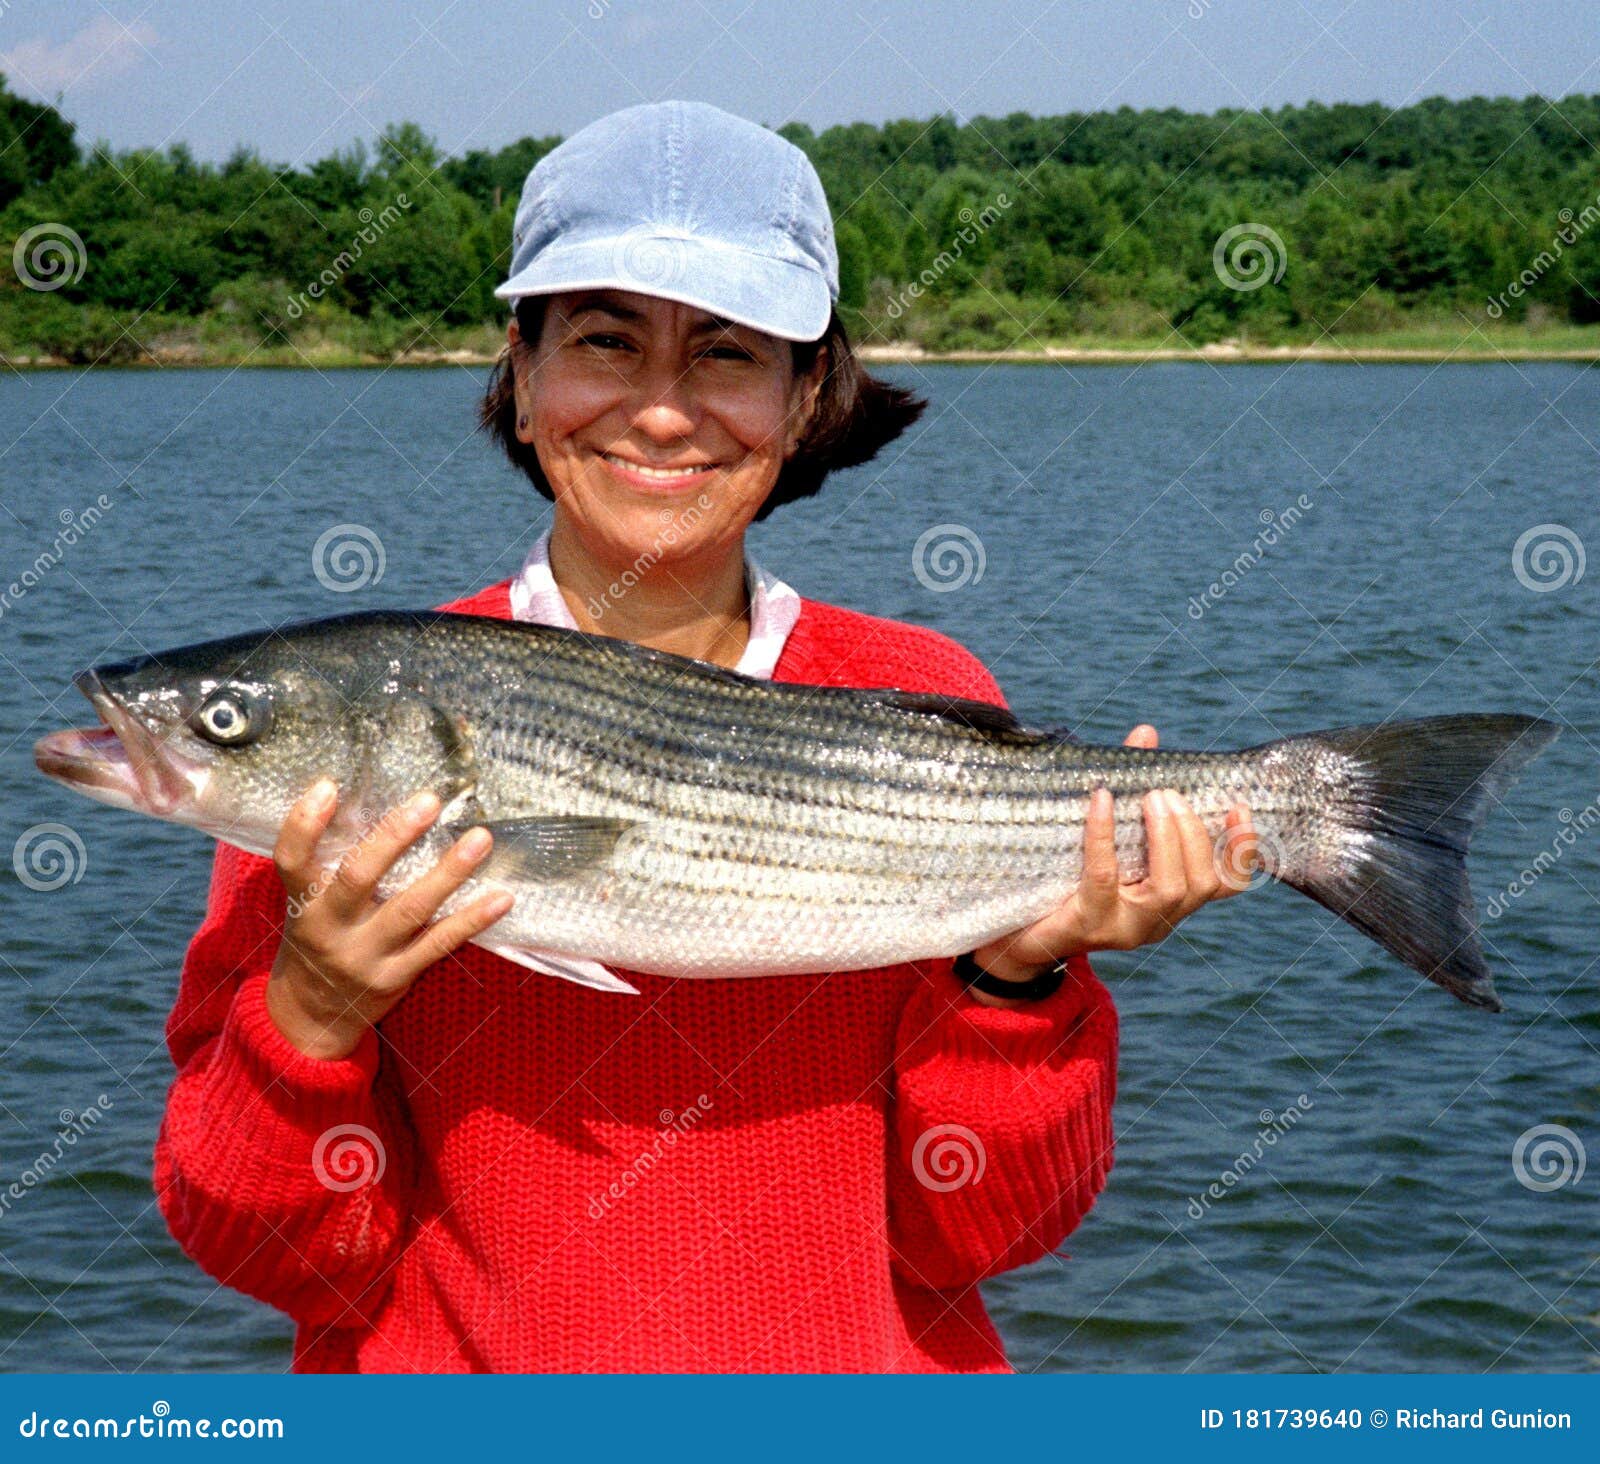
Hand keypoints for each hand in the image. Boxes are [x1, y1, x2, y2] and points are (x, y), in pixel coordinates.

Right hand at [265, 780, 512, 1058]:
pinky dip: (472, 920)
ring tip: (480, 839)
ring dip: (448, 872)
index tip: (328, 786)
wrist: (312, 1015)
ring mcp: (365, 956)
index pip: (291, 860)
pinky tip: (502, 898)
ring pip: (409, 910)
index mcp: (303, 903)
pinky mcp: (396, 977)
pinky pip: (439, 943)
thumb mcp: (310, 902)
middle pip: (358, 878)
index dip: (304, 824)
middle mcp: (330, 929)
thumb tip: (375, 797)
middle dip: (393, 838)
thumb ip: (332, 862)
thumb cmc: (319, 937)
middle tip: (430, 801)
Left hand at [966, 724, 1255, 1007]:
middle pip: (1200, 883)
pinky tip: (1099, 802)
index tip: (1238, 804)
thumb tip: (1146, 733)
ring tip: (1151, 798)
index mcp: (1170, 900)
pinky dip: (1104, 837)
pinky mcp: (1089, 925)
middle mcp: (1157, 920)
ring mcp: (1126, 928)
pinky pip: (1104, 879)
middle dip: (1191, 832)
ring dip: (1166, 838)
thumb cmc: (1065, 875)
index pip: (1226, 884)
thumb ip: (1130, 785)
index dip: (1242, 849)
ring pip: (1169, 890)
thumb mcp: (1104, 833)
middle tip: (1166, 793)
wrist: (1015, 932)